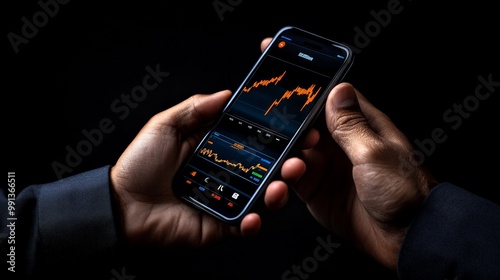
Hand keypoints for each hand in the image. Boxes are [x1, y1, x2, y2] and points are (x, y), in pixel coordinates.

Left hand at [109, 89, 314, 247]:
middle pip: (266, 169)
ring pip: (262, 198)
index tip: (297, 128)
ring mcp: (226, 200)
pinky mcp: (220, 225)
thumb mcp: (165, 126)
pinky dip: (252, 223)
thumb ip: (195, 108)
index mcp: (216, 149)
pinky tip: (254, 216)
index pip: (254, 141)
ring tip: (280, 185)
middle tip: (298, 159)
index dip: (276, 135)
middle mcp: (227, 174)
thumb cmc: (139, 163)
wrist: (121, 205)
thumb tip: (227, 93)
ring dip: (277, 193)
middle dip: (288, 164)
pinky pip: (243, 226)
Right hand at [287, 82, 437, 268]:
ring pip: (294, 150)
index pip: (330, 100)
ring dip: (285, 154)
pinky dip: (282, 177)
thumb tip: (338, 90)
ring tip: (291, 163)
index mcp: (361, 126)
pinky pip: (291, 178)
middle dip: (289, 125)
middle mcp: (341, 144)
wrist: (405, 238)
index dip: (309, 94)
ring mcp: (327, 167)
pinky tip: (283, 180)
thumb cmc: (404, 192)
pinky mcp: (315, 190)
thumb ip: (350, 124)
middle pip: (306, 124)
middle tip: (280, 130)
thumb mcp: (374, 152)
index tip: (290, 97)